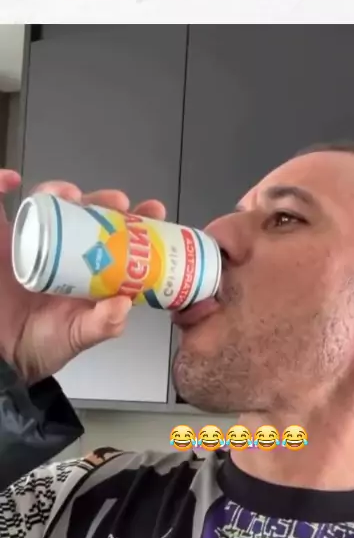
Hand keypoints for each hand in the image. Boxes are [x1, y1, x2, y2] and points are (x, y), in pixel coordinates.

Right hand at [0, 170, 165, 384]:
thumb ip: (101, 324)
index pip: (116, 234)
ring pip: (48, 202)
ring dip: (62, 191)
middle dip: (104, 201)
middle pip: (86, 211)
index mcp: (89, 268)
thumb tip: (124, 305)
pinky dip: (0, 182)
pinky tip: (11, 180)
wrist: (1, 356)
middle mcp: (64, 249)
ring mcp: (32, 241)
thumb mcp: (77, 335)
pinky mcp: (0, 238)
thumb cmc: (41, 344)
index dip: (136, 219)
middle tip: (117, 203)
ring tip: (70, 195)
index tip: (153, 211)